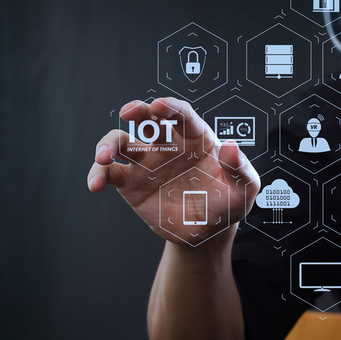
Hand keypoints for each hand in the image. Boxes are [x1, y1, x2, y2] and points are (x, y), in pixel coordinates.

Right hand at [87, 97, 259, 245]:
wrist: (208, 233)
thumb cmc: (228, 203)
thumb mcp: (244, 189)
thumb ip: (240, 169)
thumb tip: (231, 147)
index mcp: (196, 138)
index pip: (182, 115)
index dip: (170, 107)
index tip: (159, 106)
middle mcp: (169, 145)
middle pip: (148, 119)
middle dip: (137, 110)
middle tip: (129, 112)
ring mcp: (147, 162)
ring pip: (121, 142)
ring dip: (108, 144)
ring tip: (104, 158)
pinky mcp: (131, 183)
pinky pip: (110, 173)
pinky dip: (98, 174)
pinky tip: (96, 184)